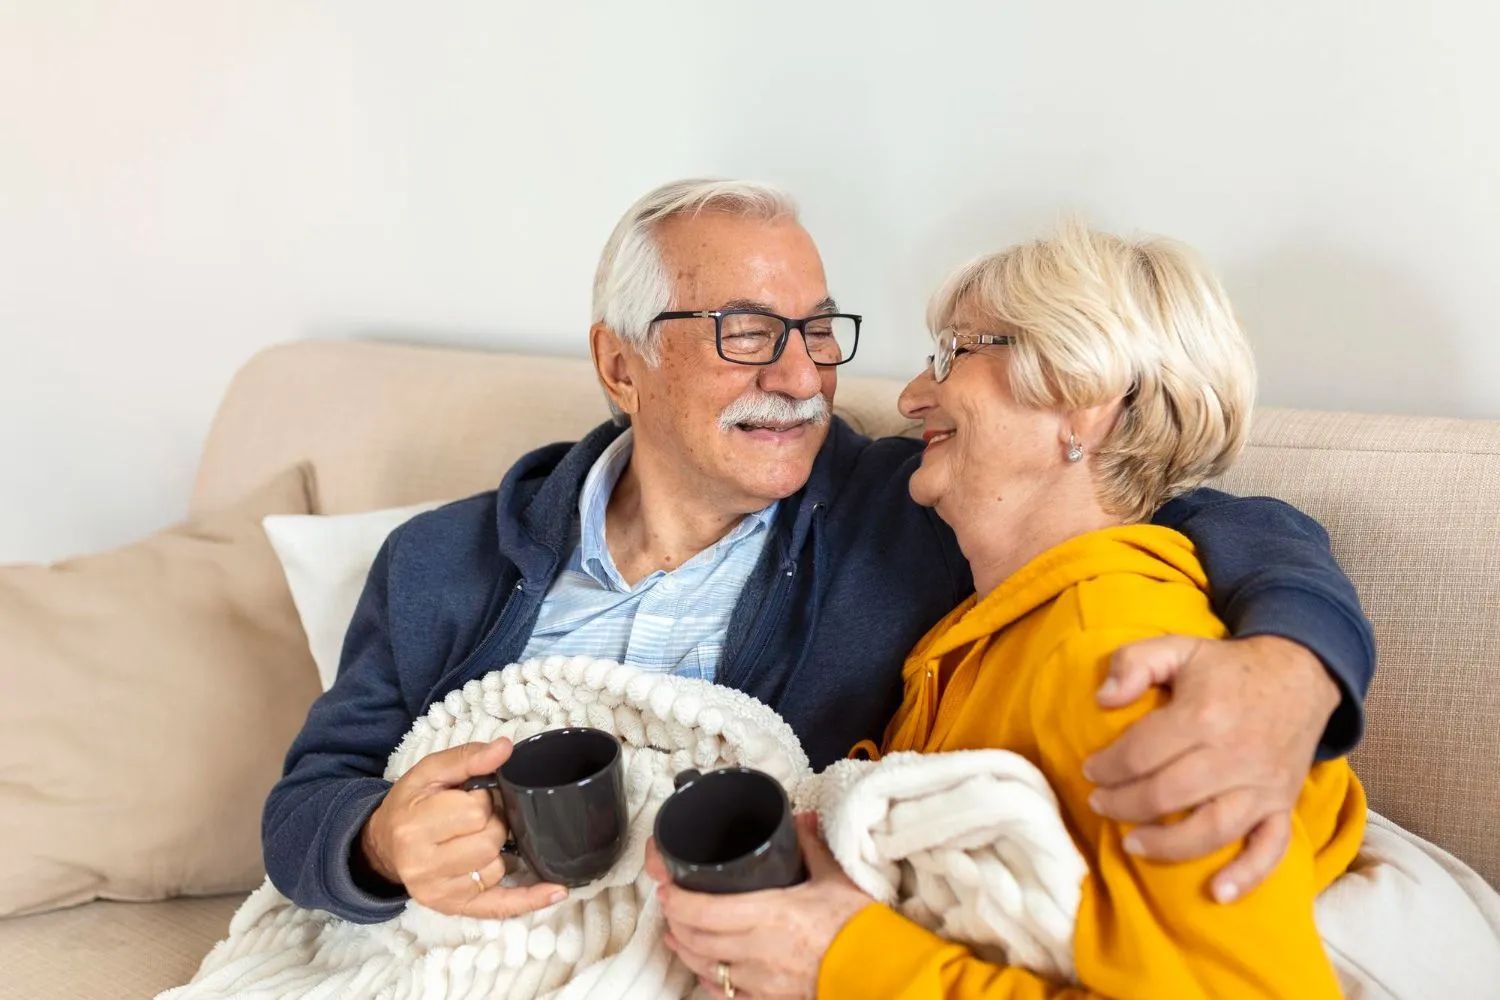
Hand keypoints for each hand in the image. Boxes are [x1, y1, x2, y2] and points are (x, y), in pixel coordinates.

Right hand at [360, 737, 567, 917]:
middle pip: (489, 842)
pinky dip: (529, 899)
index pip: (475, 811)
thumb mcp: (429, 772)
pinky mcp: (454, 908)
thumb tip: (505, 747)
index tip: (470, 798)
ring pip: (496, 868)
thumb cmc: (410, 804)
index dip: (482, 800)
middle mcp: (423, 865)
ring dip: (496, 851)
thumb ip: (467, 757)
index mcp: (414, 826)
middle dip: (492, 824)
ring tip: (475, 839)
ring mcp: (439, 892)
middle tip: (476, 819)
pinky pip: (499, 907)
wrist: (383, 845)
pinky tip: (555, 890)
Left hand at [646, 814, 872, 998]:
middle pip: (695, 939)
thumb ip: (810, 846)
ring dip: (685, 950)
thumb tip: (800, 818)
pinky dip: (709, 981)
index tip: (665, 884)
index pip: (703, 910)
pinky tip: (704, 970)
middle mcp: (756, 950)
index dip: (675, 899)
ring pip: (704, 967)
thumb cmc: (857, 926)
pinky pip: (726, 995)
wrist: (878, 971)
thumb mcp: (833, 878)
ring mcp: (760, 981)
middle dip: (675, 920)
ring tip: (675, 933)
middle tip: (669, 902)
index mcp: (769, 914)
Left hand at [1083, 634, 1339, 902]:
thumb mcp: (1178, 647)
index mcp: (1204, 715)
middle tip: (1099, 805)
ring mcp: (1263, 785)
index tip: (1090, 771)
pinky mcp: (1283, 804)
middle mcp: (1235, 755)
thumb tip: (1103, 698)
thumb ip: (1134, 662)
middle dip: (1123, 805)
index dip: (1108, 767)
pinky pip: (1270, 848)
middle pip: (1167, 795)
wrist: (1301, 674)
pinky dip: (1247, 875)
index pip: (1141, 754)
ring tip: (1131, 844)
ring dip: (1166, 845)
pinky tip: (1217, 893)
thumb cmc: (1228, 666)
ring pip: (1211, 829)